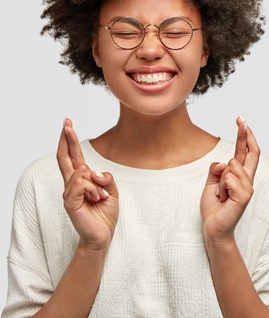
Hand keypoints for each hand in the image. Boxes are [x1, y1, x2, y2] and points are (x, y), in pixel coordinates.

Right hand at [57, 119, 118, 250]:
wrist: (102, 235)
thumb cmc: (105, 213)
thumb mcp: (112, 191)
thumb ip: (106, 178)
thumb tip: (94, 172)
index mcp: (81, 181)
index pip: (73, 157)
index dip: (69, 141)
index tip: (68, 125)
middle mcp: (72, 184)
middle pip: (65, 157)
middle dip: (67, 139)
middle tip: (67, 122)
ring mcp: (69, 193)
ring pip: (82, 172)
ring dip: (97, 183)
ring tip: (101, 197)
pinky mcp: (69, 202)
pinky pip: (82, 184)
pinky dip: (94, 189)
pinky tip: (97, 199)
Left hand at [201, 117, 259, 244]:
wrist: (213, 228)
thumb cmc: (214, 207)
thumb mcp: (211, 183)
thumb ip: (216, 170)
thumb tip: (223, 162)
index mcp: (240, 176)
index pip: (245, 153)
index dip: (245, 137)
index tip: (241, 121)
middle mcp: (247, 180)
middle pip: (250, 153)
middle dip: (245, 135)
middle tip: (241, 119)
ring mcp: (247, 188)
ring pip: (232, 166)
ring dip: (220, 178)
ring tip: (220, 193)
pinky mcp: (244, 197)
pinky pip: (229, 178)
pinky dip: (221, 186)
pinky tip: (223, 197)